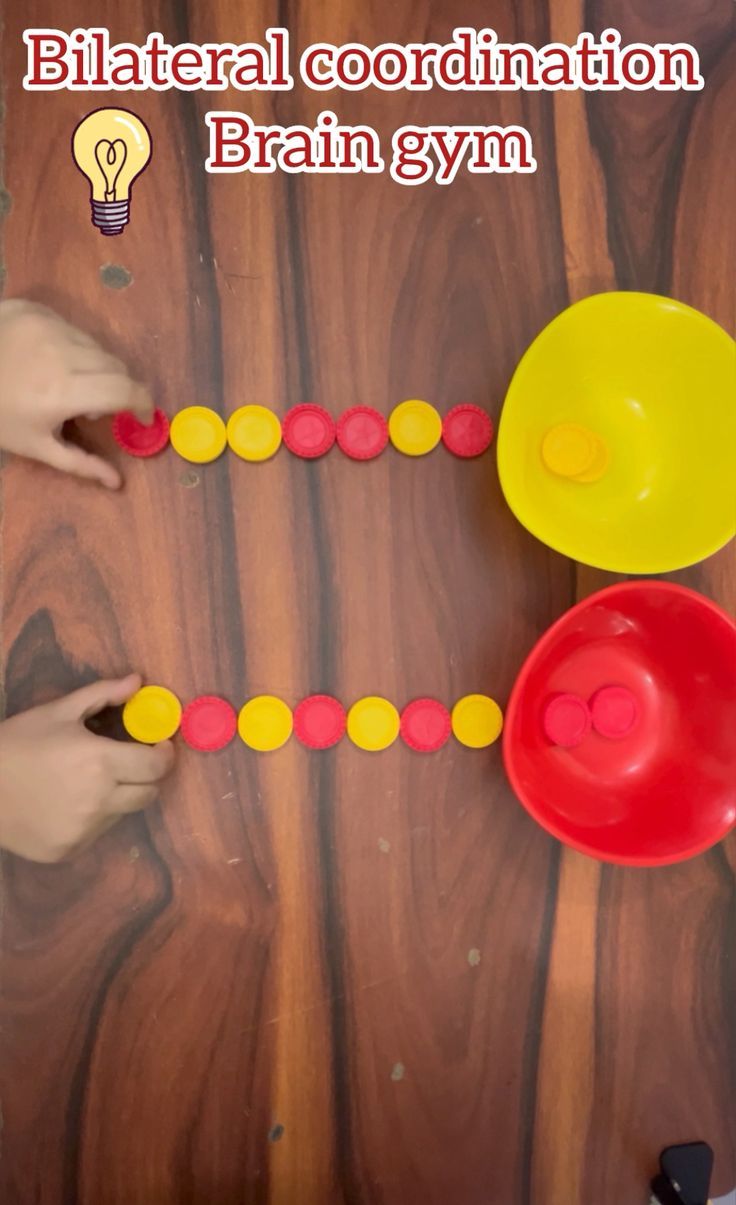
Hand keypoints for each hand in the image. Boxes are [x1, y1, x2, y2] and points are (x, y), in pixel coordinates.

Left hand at [0, 299, 152, 487]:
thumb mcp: (37, 446)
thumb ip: (81, 463)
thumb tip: (117, 482)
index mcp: (62, 392)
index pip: (125, 390)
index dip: (144, 403)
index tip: (143, 417)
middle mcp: (61, 353)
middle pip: (117, 367)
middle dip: (118, 389)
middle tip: (93, 406)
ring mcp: (47, 326)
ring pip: (97, 346)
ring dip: (95, 367)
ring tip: (66, 382)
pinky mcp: (35, 309)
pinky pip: (74, 328)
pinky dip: (73, 347)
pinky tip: (47, 360)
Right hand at [0, 675, 173, 862]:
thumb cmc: (15, 744)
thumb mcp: (57, 712)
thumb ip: (103, 694)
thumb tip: (138, 681)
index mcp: (100, 763)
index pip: (156, 766)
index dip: (164, 755)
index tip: (158, 745)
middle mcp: (98, 801)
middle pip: (148, 793)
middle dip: (147, 775)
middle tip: (131, 762)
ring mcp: (84, 831)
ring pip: (123, 813)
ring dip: (119, 796)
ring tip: (90, 780)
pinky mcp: (69, 850)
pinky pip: (97, 832)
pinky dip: (93, 817)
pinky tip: (68, 801)